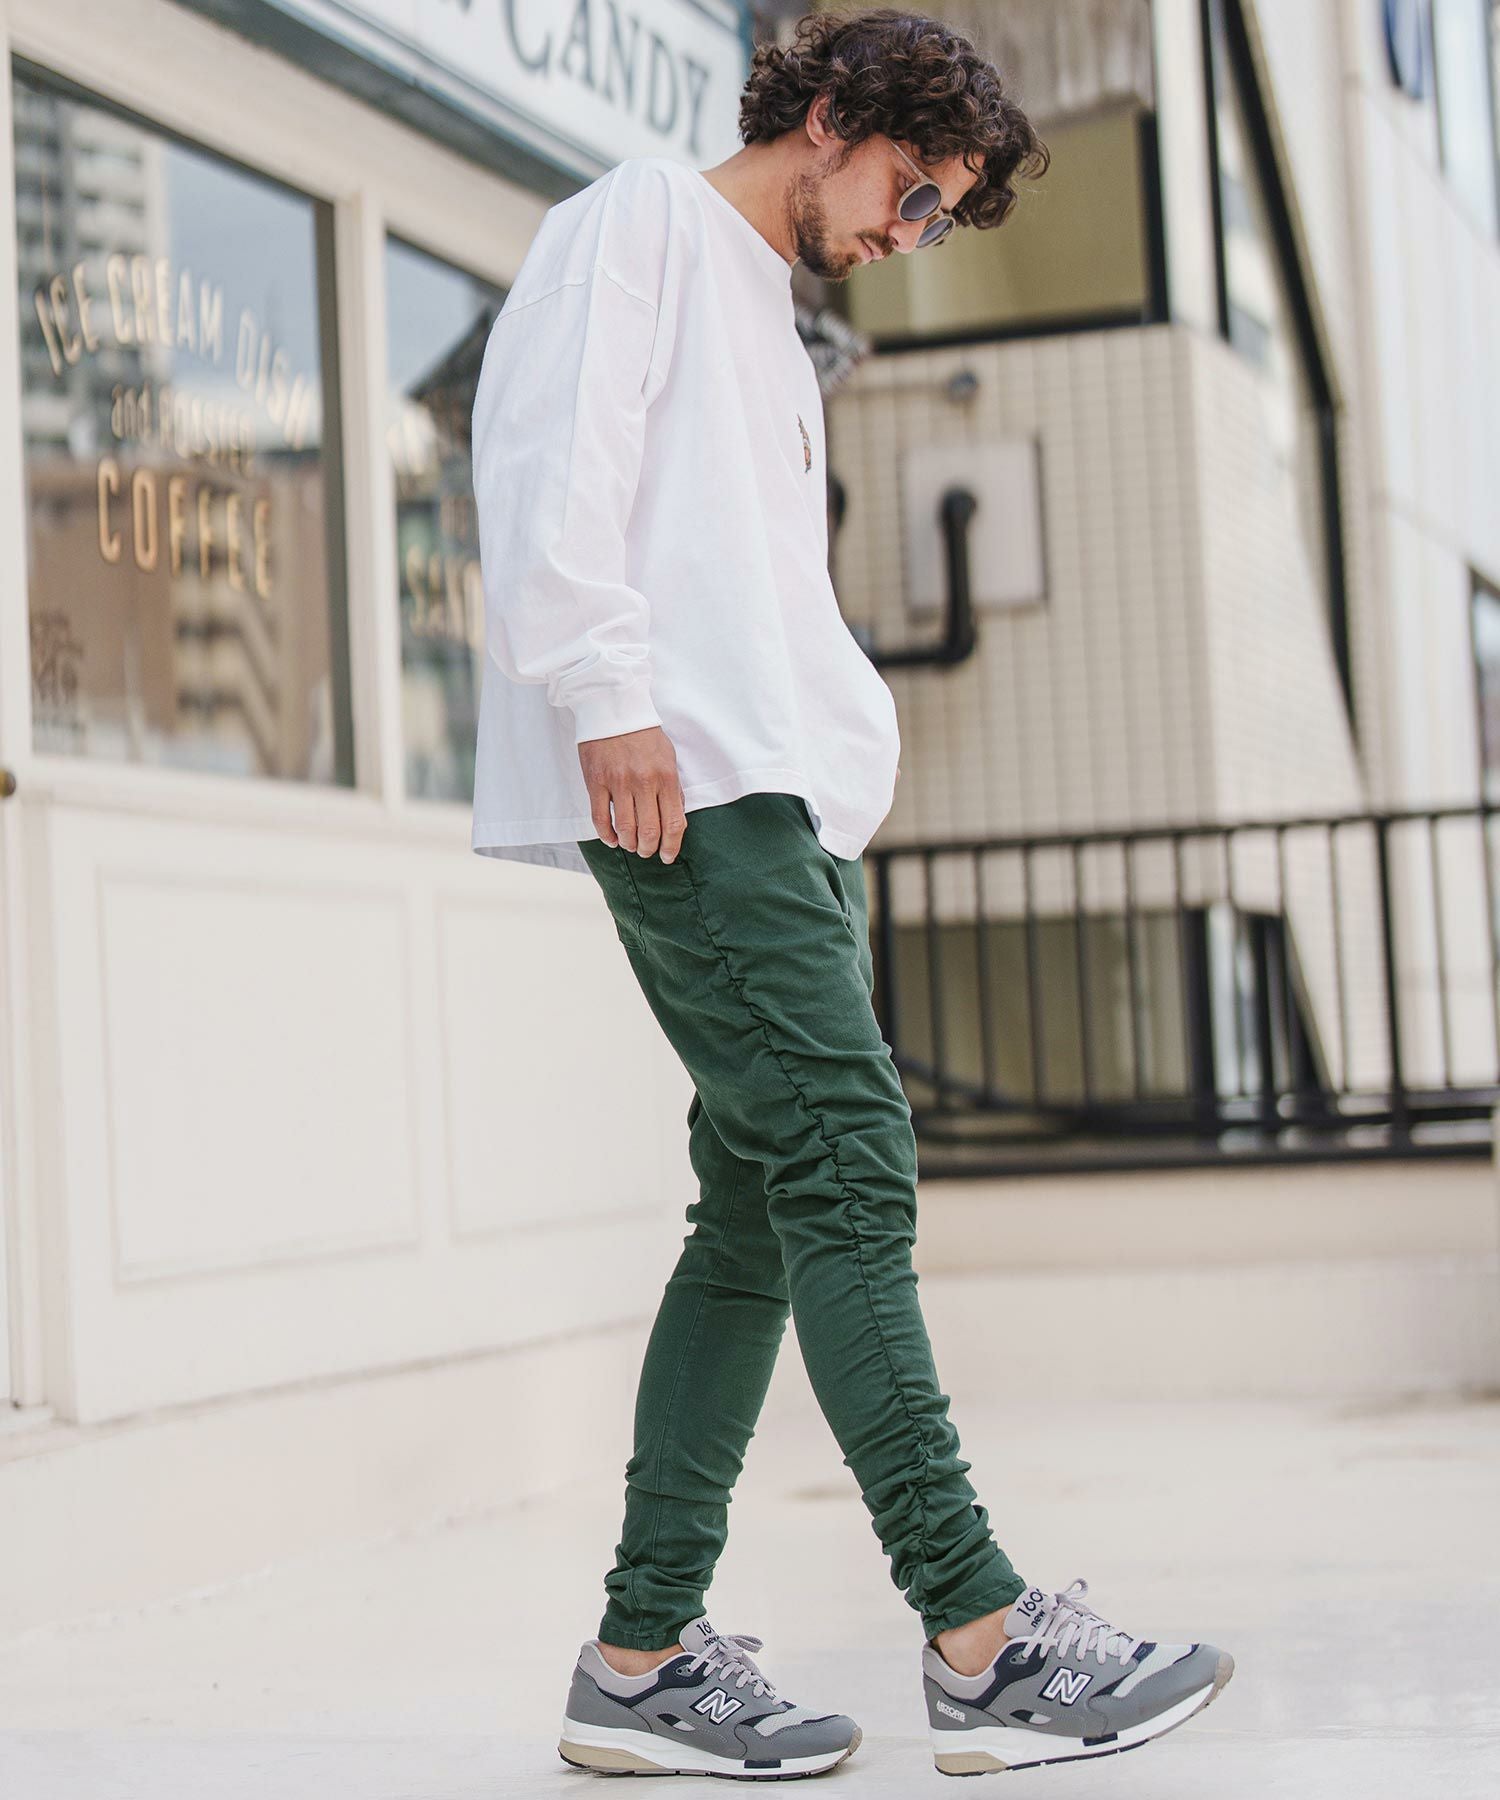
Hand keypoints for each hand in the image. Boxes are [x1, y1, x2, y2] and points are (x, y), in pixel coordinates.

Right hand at [579, 725, 686, 861]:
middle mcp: (643, 782)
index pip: (674, 823)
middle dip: (649, 849)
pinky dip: (607, 836)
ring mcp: (618, 783)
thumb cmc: (643, 734)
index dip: (672, 846)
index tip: (668, 855)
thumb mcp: (668, 758)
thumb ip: (673, 789)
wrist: (613, 709)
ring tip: (630, 845)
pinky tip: (612, 839)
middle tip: (646, 852)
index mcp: (666, 777)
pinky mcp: (596, 782)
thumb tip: (676, 818)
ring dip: (629, 844)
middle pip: (649, 832)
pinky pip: (600, 819)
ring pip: (625, 829)